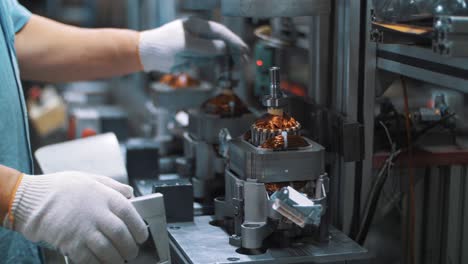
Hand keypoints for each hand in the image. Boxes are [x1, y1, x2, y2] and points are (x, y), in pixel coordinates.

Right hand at [4, 172, 147, 263]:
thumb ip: (113, 186)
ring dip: (117, 258)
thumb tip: (130, 192)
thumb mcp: (90, 178)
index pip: (130, 214)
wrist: (31, 199)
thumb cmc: (59, 188)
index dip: (139, 227)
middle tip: (132, 252)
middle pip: (122, 235)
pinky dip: (99, 263)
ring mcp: (84, 229)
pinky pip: (90, 259)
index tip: (142, 236)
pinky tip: (102, 262)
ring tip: (119, 260)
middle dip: (130, 247)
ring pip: (109, 250)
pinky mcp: (71, 243)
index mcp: (105, 196)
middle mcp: (97, 213)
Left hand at [138, 17, 248, 72]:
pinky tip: (225, 70)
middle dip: (234, 51)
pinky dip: (218, 65)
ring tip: (238, 67)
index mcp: (198, 26)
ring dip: (228, 60)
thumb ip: (206, 47)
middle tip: (244, 60)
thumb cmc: (163, 45)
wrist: (148, 55)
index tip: (243, 49)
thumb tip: (224, 48)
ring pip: (218, 53)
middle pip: (222, 42)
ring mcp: (198, 46)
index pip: (220, 32)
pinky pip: (210, 60)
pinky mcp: (195, 57)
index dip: (233, 41)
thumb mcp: (186, 45)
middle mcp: (200, 35)